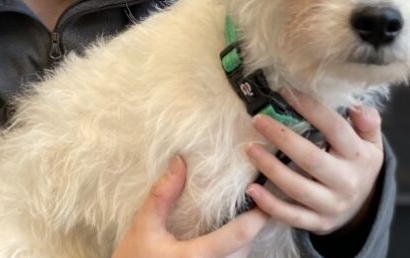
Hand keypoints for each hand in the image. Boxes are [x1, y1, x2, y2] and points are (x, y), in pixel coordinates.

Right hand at [112, 156, 267, 257]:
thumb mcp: (144, 226)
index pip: (238, 237)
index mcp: (196, 257)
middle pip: (244, 250)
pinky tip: (225, 241)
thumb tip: (180, 161)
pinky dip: (232, 254)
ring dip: (242, 243)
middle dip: (250, 228)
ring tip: (241, 219)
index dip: (257, 217)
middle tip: (253, 202)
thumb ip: (163, 195)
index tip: (265, 197)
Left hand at [244, 91, 383, 235]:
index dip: (310, 108)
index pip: (334, 128)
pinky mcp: (318, 223)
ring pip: (298, 188)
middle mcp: (346, 182)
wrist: (364, 206)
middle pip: (311, 159)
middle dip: (281, 138)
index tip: (284, 93)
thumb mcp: (371, 141)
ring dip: (270, 168)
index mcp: (359, 156)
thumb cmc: (358, 162)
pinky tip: (252, 189)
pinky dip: (270, 205)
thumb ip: (368, 121)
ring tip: (250, 149)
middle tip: (258, 120)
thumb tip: (358, 107)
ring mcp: (332, 206)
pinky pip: (292, 216)